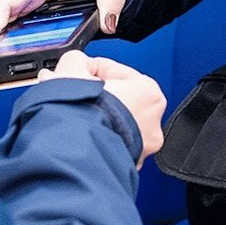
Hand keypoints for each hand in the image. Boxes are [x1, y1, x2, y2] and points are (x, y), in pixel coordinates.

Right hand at [41, 50, 166, 167]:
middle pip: (116, 98)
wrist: (77, 151)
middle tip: (72, 95)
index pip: (112, 70)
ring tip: (73, 116)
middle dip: (92, 95)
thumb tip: (75, 64)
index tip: (74, 76)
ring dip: (94, 116)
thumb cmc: (85, 113)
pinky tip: (80, 134)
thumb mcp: (73, 67)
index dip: (87, 71)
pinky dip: (97, 138)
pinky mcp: (130, 165)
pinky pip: (111, 143)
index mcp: (148, 90)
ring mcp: (143, 146)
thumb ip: (76, 59)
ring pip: (113, 122)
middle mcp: (153, 119)